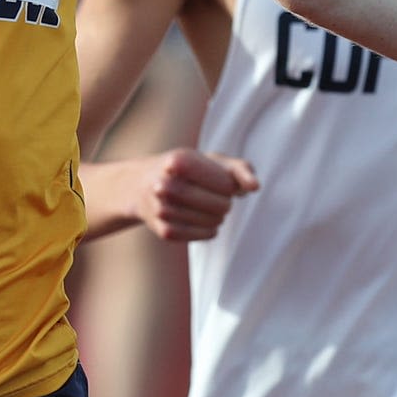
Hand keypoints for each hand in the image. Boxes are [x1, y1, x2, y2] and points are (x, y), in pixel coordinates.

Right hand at [86, 148, 258, 243]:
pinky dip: (209, 230)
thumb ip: (240, 168)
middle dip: (224, 203)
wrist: (142, 186)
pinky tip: (202, 221)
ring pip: (214, 222)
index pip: (226, 184)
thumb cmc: (188, 170)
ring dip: (217, 217)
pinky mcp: (164, 230)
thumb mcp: (211, 161)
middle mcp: (165, 184)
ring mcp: (162, 209)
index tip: (217, 181)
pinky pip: (204, 236)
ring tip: (206, 208)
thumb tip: (254, 187)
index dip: (228, 185)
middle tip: (215, 197)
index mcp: (179, 160)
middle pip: (222, 205)